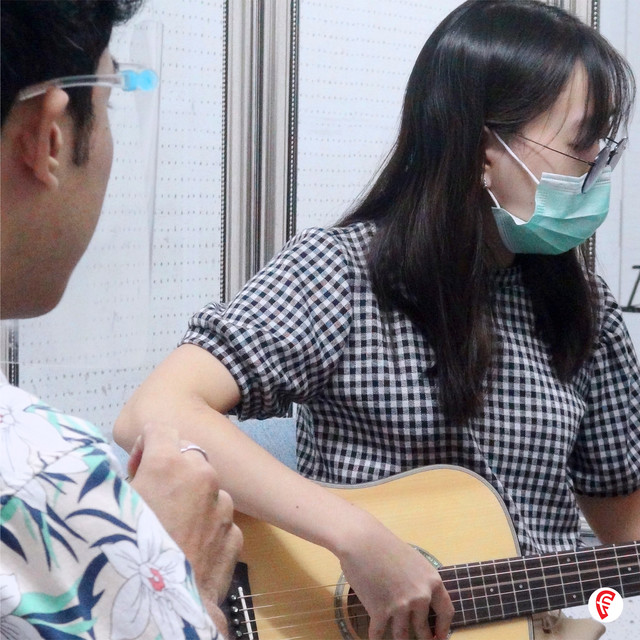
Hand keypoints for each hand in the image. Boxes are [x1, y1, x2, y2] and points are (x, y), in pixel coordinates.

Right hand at [127, 423, 242, 633]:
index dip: (145, 445)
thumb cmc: (126, 552)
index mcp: (170, 462)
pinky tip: (189, 547)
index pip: (161, 429)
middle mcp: (202, 475)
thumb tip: (132, 468)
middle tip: (154, 496)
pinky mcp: (236, 532)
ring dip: (193, 498)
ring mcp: (224, 505)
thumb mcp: (113, 505)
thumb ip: (127, 476)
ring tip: (172, 527)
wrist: (163, 608)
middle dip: (172, 469)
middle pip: (188, 456)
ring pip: (208, 488)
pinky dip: (207, 525)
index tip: (137, 466)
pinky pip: (219, 517)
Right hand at [337, 513, 453, 639]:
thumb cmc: (385, 546)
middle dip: (422, 637)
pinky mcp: (380, 612)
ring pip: (402, 636)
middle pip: (423, 629)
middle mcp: (420, 598)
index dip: (444, 628)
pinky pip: (379, 633)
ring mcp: (400, 607)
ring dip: (399, 639)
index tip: (440, 637)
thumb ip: (421, 581)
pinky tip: (375, 638)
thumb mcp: (413, 561)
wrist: (361, 541)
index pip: (446, 612)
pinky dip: (376, 637)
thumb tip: (423, 600)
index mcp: (432, 582)